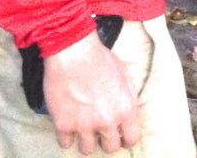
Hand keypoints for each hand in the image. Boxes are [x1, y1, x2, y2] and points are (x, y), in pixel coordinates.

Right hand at [43, 30, 141, 154]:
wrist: (73, 49)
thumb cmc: (98, 57)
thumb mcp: (124, 74)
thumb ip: (128, 97)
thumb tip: (128, 113)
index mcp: (126, 109)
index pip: (132, 139)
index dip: (125, 136)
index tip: (118, 133)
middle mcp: (107, 121)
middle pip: (110, 147)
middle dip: (105, 138)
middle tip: (97, 127)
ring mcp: (84, 125)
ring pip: (87, 149)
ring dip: (85, 139)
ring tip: (80, 125)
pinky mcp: (64, 124)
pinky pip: (65, 143)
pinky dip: (65, 135)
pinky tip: (66, 122)